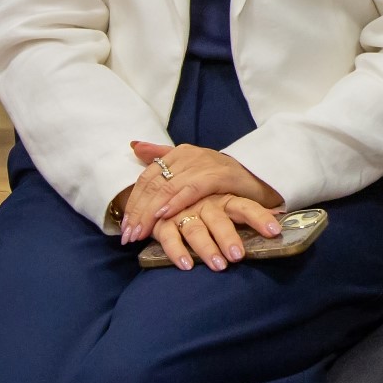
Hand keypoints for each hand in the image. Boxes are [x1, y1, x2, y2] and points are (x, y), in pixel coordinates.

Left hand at [120, 141, 279, 240]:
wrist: (259, 178)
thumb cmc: (222, 179)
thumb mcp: (190, 168)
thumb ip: (162, 156)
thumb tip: (134, 145)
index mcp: (179, 152)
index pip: (146, 177)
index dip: (133, 202)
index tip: (124, 226)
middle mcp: (189, 154)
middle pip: (154, 184)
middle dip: (138, 212)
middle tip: (129, 236)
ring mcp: (204, 163)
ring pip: (168, 188)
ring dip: (150, 213)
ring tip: (141, 234)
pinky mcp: (219, 175)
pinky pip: (192, 189)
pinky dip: (175, 202)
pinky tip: (164, 215)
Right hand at [149, 192, 282, 272]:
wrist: (166, 187)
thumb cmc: (206, 201)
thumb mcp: (228, 201)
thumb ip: (252, 209)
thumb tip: (282, 212)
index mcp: (225, 199)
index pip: (246, 206)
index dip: (260, 217)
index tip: (274, 231)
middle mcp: (206, 205)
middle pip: (220, 220)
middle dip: (229, 238)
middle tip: (238, 256)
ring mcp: (184, 213)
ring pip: (196, 230)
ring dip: (207, 248)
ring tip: (219, 266)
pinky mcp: (163, 223)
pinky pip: (168, 237)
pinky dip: (176, 251)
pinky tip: (186, 265)